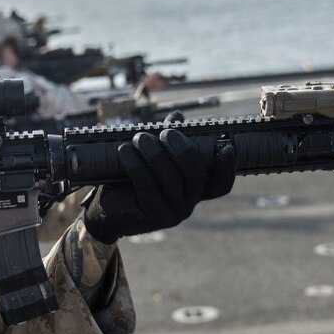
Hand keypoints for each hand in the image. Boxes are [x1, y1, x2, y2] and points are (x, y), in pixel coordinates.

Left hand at [83, 129, 235, 243]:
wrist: (105, 213)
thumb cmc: (131, 182)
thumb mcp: (152, 159)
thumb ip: (167, 140)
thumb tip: (178, 116)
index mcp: (193, 192)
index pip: (220, 185)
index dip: (227, 167)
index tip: (227, 145)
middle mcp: (187, 205)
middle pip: (195, 173)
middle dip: (181, 148)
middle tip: (165, 132)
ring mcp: (171, 214)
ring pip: (170, 178)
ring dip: (154, 153)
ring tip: (139, 137)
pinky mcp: (151, 216)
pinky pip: (147, 185)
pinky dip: (136, 165)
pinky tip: (125, 151)